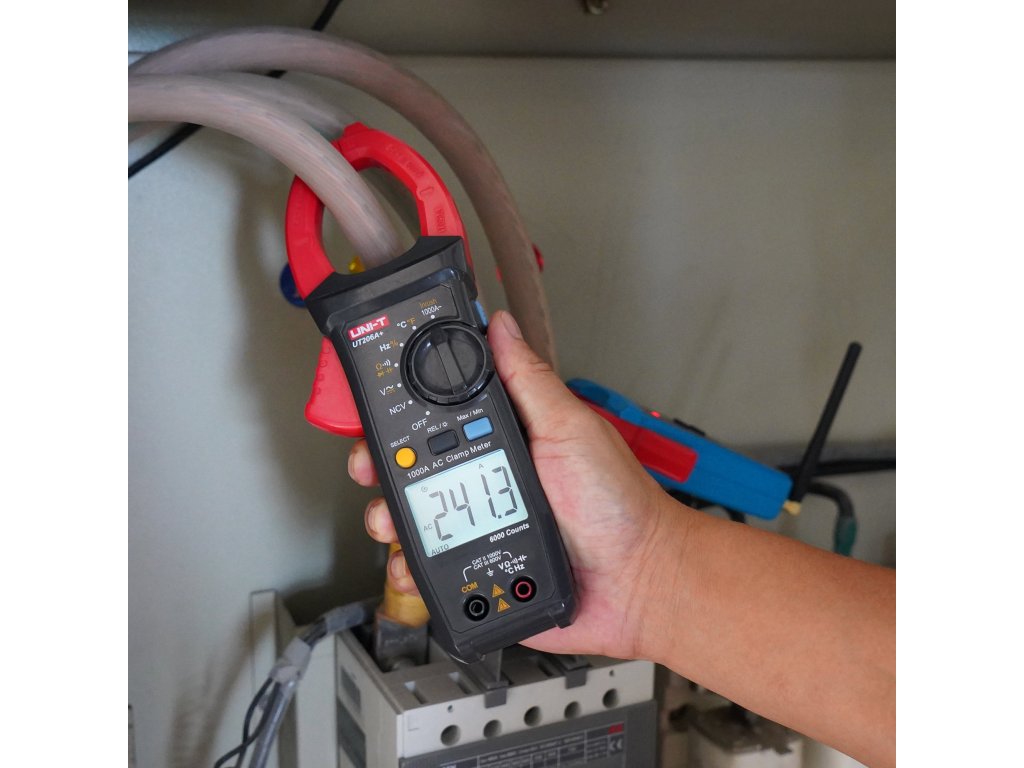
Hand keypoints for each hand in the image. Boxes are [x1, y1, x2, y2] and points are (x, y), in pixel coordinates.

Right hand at [349, 310, 678, 659]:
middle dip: (381, 466)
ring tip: (391, 522)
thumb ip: (530, 381)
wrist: (637, 582)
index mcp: (506, 440)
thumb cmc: (617, 505)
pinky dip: (410, 569)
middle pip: (413, 467)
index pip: (441, 418)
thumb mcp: (570, 429)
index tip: (375, 410)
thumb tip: (501, 326)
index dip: (403, 413)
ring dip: (389, 519)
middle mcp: (488, 480)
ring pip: (412, 518)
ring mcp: (479, 525)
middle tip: (371, 468)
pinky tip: (411, 565)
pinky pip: (429, 568)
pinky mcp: (477, 566)